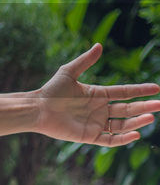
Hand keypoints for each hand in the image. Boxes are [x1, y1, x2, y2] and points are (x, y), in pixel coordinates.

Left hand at [36, 44, 159, 145]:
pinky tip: (135, 134)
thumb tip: (99, 45)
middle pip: (127, 109)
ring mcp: (95, 123)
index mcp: (98, 95)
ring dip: (136, 122)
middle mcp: (100, 110)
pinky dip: (123, 138)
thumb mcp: (68, 72)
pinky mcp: (89, 136)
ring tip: (151, 117)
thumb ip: (85, 60)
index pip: (124, 93)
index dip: (140, 91)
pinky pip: (109, 139)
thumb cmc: (51, 90)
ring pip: (122, 125)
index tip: (156, 89)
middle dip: (144, 107)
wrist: (36, 109)